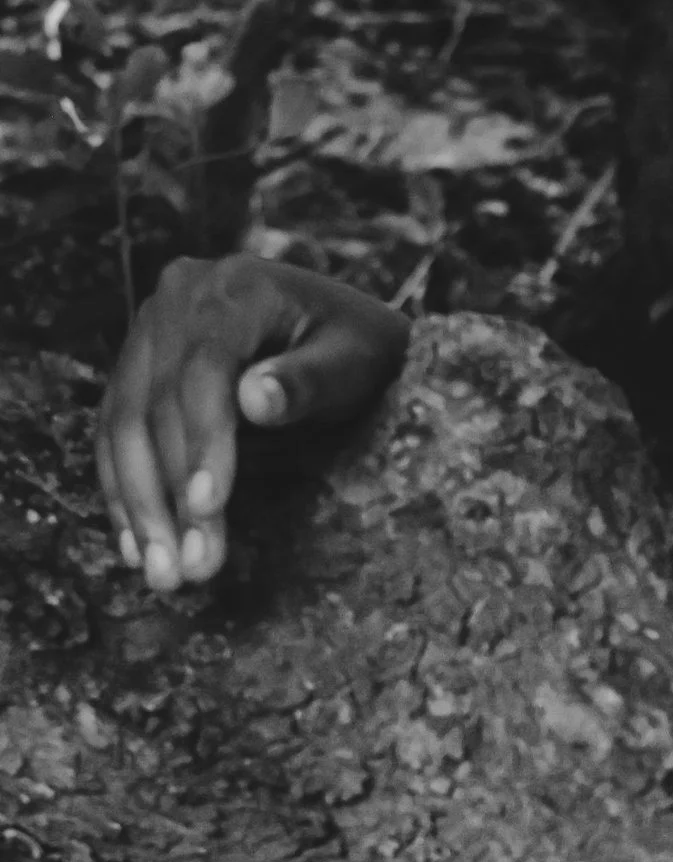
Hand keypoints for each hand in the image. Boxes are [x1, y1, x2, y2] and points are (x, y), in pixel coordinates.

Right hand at [97, 255, 410, 591]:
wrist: (351, 332)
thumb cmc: (365, 350)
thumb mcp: (356, 362)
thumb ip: (309, 381)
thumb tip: (255, 399)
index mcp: (235, 288)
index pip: (203, 374)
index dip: (202, 444)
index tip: (209, 508)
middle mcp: (178, 298)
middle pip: (156, 405)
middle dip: (171, 495)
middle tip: (188, 569)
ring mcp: (151, 329)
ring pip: (124, 424)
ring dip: (139, 506)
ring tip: (162, 573)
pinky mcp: (140, 364)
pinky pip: (118, 430)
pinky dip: (124, 489)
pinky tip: (135, 544)